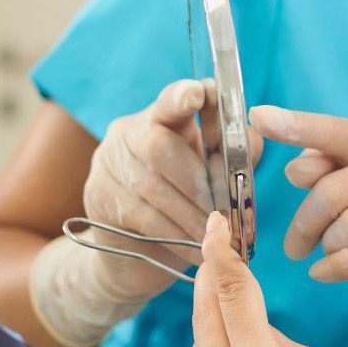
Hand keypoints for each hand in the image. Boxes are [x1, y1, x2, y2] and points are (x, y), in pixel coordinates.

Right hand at [84, 79, 260, 296]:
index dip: (183, 96)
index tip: (199, 94)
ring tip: (218, 235)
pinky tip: (196, 248)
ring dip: (191, 215)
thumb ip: (233, 154)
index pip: (170, 100)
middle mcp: (129, 132)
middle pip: (160, 147)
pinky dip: (176, 234)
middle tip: (224, 211)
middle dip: (198, 182)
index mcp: (162, 117)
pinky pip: (142, 216)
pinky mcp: (98, 196)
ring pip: (152, 187)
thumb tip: (250, 141)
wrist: (135, 251)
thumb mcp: (212, 174)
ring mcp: (108, 163)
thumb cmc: (184, 203)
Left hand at [249, 105, 347, 334]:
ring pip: (345, 228)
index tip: (258, 117)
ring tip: (327, 253)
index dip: (295, 125)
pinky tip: (323, 273)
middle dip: (303, 224)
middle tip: (292, 246)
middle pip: (329, 192)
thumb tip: (294, 170)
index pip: (333, 130)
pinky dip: (336, 268)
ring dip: (327, 247)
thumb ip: (329, 168)